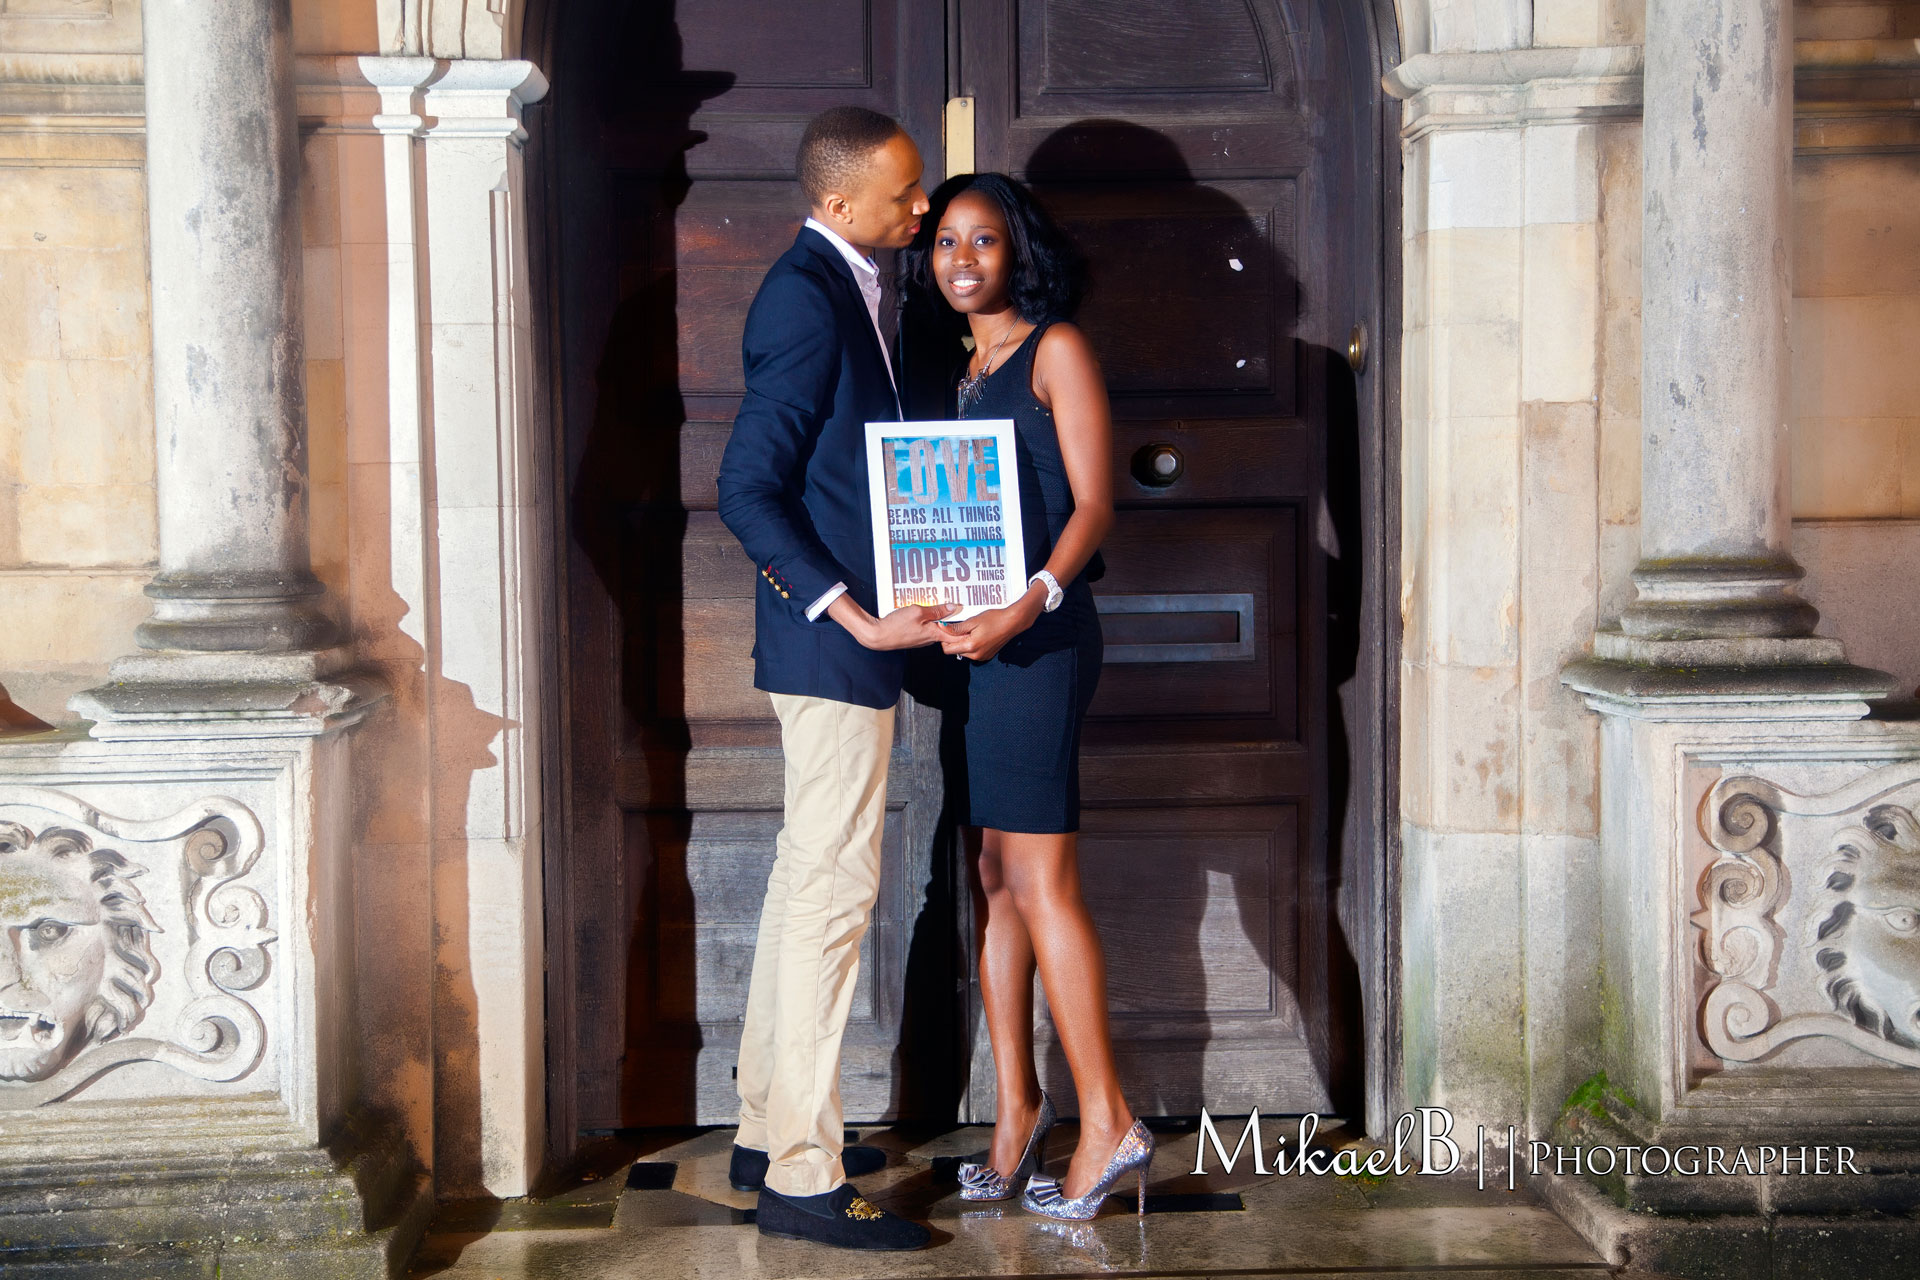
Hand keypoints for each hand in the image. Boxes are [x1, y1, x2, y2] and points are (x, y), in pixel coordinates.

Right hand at [834, 598, 959, 649]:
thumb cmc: (896, 626)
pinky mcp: (914, 637)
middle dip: (954, 621)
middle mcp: (930, 639)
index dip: (966, 628)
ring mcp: (921, 639)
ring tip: (943, 606)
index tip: (975, 621)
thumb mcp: (918, 612)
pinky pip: (926, 629)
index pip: (956, 635)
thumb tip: (953, 608)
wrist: (877, 636)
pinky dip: (929, 621)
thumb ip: (936, 610)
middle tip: (960, 607)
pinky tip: (925, 612)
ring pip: (936, 629)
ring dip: (941, 620)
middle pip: (948, 631)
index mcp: (934, 634)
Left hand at [939, 590, 1044, 662]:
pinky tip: (977, 634)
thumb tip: (941, 628)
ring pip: (964, 652)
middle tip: (961, 628)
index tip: (948, 630)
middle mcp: (975, 655)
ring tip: (971, 630)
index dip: (945, 639)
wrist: (1012, 622)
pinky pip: (973, 653)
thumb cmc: (994, 619)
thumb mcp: (973, 621)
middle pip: (955, 651)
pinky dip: (971, 645)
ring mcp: (982, 657)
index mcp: (971, 646)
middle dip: (954, 641)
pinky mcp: (987, 656)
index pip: (947, 650)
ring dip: (963, 643)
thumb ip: (956, 628)